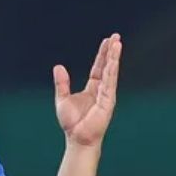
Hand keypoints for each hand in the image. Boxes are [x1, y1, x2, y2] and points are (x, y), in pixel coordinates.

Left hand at [54, 33, 122, 147]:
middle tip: (116, 36)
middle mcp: (101, 90)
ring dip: (114, 57)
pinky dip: (112, 70)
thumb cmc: (72, 123)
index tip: (107, 42)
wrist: (77, 138)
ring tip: (117, 43)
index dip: (102, 55)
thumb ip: (62, 83)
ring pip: (111, 71)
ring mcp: (106, 94)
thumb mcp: (62, 99)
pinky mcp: (108, 101)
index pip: (98, 67)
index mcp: (92, 89)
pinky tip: (114, 60)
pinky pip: (110, 82)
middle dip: (111, 51)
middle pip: (107, 66)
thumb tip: (58, 67)